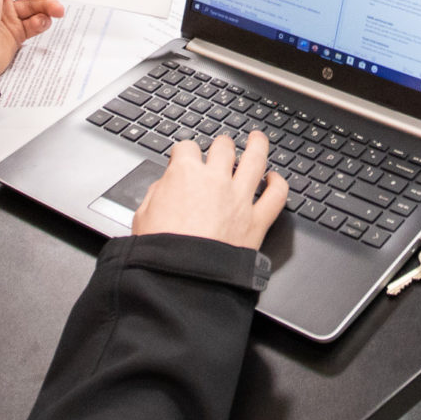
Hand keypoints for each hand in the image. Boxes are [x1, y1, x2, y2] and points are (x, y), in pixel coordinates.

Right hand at [133, 131, 288, 249]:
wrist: (181, 280)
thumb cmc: (159, 252)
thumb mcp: (142, 216)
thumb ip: (157, 194)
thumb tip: (165, 187)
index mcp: (184, 175)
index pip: (186, 148)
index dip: (185, 151)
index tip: (185, 156)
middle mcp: (215, 180)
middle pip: (223, 147)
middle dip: (221, 145)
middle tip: (222, 148)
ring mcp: (239, 198)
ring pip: (256, 160)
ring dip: (258, 145)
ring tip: (258, 139)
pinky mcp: (257, 221)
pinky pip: (276, 195)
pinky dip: (278, 184)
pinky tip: (274, 179)